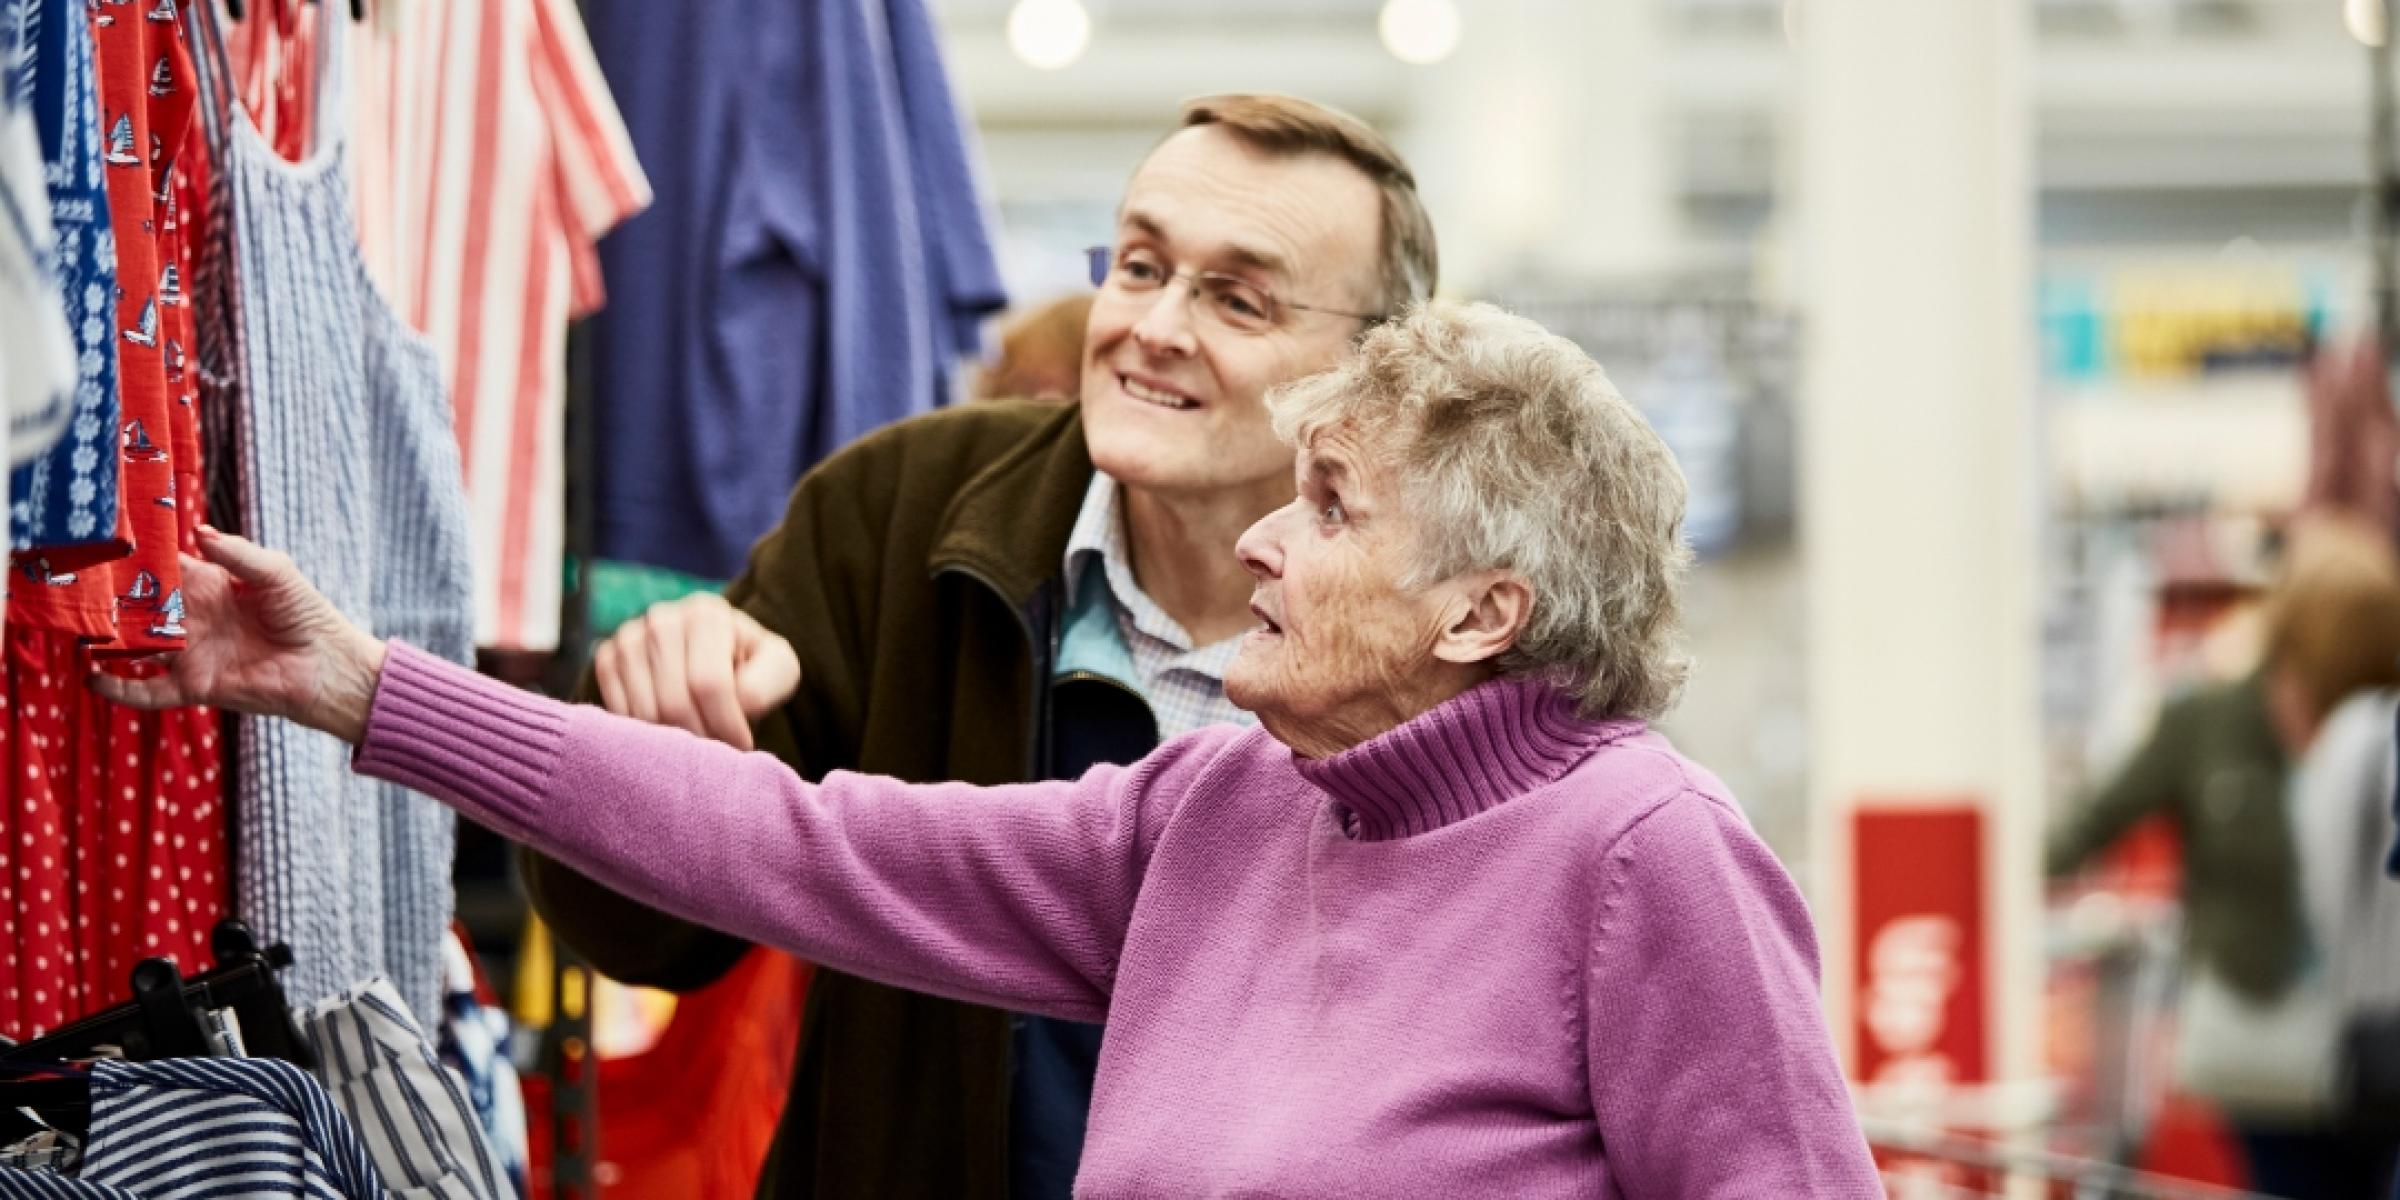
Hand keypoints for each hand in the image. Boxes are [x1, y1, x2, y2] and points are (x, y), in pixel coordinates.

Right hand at [89, 527, 387, 742]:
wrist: (325, 665)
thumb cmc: (304, 613)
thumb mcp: (275, 573)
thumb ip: (237, 553)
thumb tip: (198, 531)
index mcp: (206, 584)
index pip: (160, 565)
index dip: (134, 553)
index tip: (103, 537)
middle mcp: (188, 617)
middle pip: (135, 604)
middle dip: (106, 595)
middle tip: (70, 582)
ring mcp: (186, 652)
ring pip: (132, 645)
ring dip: (103, 638)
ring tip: (72, 625)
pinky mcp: (192, 685)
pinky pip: (145, 691)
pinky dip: (117, 687)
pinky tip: (92, 677)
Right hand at [592, 592, 800, 750]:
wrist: (712, 659)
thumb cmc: (750, 668)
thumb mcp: (777, 669)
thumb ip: (768, 682)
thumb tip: (740, 701)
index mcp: (706, 614)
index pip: (708, 683)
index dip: (725, 724)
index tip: (742, 745)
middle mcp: (662, 618)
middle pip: (673, 701)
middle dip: (700, 737)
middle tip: (717, 751)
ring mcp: (629, 636)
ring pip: (644, 712)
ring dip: (672, 740)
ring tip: (698, 740)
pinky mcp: (607, 659)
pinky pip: (618, 712)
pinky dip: (644, 733)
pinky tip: (668, 730)